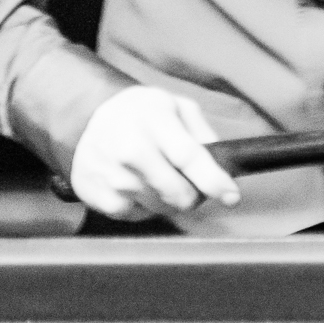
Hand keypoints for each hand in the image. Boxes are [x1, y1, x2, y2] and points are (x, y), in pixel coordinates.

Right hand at [70, 87, 239, 220]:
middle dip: (193, 196)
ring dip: (167, 201)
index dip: (213, 180)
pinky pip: (131, 215)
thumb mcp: (179, 107)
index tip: (231, 196)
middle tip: (193, 186)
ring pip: (156, 207)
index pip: (188, 156)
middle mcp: (128, 147)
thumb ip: (203, 135)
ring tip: (161, 178)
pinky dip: (142, 207)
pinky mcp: (93, 192)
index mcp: (153, 119)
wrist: (93, 117)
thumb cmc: (144, 113)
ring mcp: (108, 172)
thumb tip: (222, 166)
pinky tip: (139, 187)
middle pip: (174, 191)